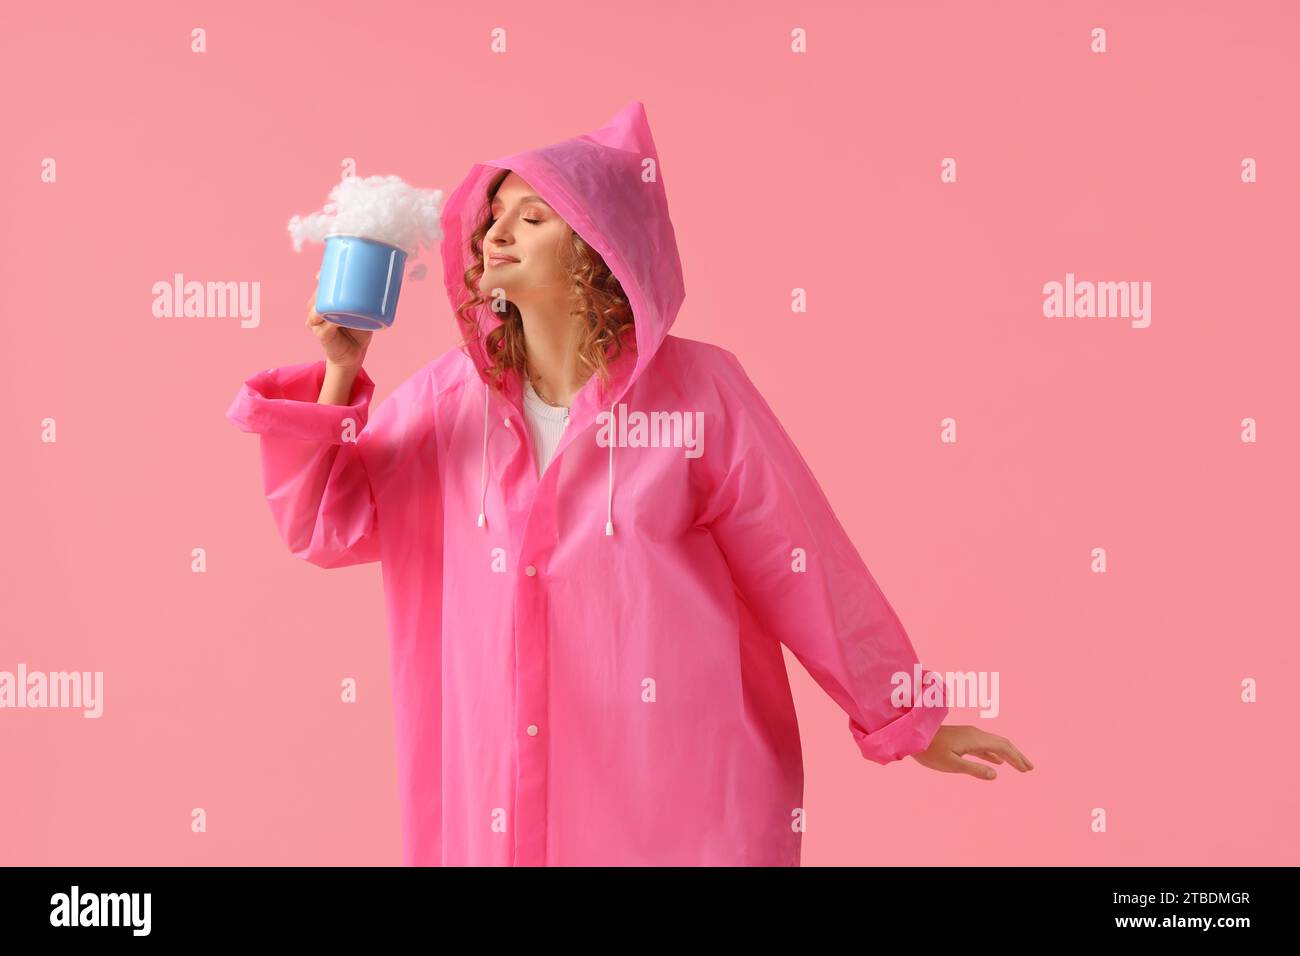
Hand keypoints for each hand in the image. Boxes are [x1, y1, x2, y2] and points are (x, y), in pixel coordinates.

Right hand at [306, 271, 372, 369]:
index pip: (321, 288)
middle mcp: (317, 312)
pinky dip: (327, 319)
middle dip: (323, 286)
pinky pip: (322, 324)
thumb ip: (369, 299)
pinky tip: (330, 315)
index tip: (328, 271)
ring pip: (315, 307)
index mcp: (326, 304)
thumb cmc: (359, 331)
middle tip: (332, 279)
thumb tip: (387, 281)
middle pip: (316, 295)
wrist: (354, 354)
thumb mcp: (364, 312)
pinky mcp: (322, 334)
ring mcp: (317, 323)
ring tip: (332, 293)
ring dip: (321, 299)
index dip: (322, 278)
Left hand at [909, 724, 1033, 779]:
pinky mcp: (963, 738)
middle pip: (1002, 743)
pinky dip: (994, 753)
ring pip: (994, 744)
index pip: (1002, 748)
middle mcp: (975, 734)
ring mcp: (969, 735)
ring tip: (1018, 766)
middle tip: (1029, 768)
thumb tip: (996, 774)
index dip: (1016, 758)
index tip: (1027, 769)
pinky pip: (984, 746)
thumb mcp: (952, 764)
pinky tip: (996, 762)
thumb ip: (974, 770)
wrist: (913, 736)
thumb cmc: (930, 752)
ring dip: (1007, 755)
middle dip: (1016, 755)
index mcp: (975, 739)